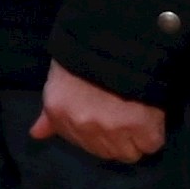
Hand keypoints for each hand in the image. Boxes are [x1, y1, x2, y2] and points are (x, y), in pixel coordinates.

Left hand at [29, 60, 166, 162]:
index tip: (105, 116)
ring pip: (129, 153)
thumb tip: (36, 133)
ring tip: (136, 113)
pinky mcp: (141, 127)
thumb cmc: (85, 51)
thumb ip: (50, 113)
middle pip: (106, 152)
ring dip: (135, 137)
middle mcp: (81, 125)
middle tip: (123, 112)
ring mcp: (111, 128)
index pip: (79, 144)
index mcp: (58, 112)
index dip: (95, 132)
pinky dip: (153, 132)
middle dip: (115, 137)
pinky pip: (151, 144)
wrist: (117, 35)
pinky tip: (149, 114)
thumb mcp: (59, 79)